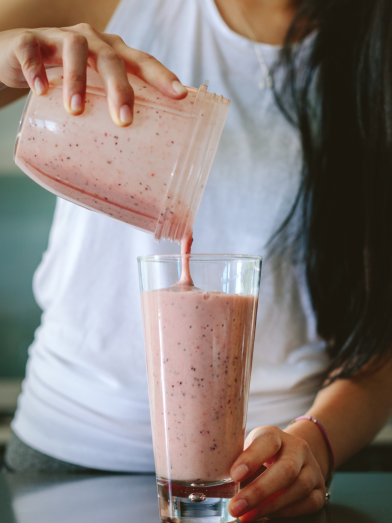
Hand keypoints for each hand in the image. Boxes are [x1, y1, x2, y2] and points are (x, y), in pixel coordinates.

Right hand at [0, 25, 186, 125]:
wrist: (16, 56)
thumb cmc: (65, 79)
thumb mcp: (91, 92)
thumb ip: (108, 112)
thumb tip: (132, 163)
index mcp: (112, 54)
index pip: (141, 61)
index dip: (161, 75)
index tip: (179, 95)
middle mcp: (91, 41)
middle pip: (111, 58)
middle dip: (120, 88)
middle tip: (124, 119)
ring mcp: (59, 37)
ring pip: (74, 48)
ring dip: (77, 79)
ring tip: (76, 110)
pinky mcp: (28, 40)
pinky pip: (32, 49)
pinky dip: (36, 69)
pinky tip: (41, 91)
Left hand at [228, 426, 326, 520]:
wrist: (294, 455)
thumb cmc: (263, 455)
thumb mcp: (250, 449)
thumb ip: (238, 462)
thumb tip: (217, 486)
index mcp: (275, 435)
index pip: (267, 442)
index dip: (251, 458)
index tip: (234, 475)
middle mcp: (298, 448)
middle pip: (285, 469)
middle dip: (259, 491)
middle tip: (236, 507)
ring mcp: (312, 468)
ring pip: (299, 488)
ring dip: (271, 506)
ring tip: (246, 516)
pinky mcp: (320, 488)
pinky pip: (308, 503)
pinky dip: (286, 512)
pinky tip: (266, 516)